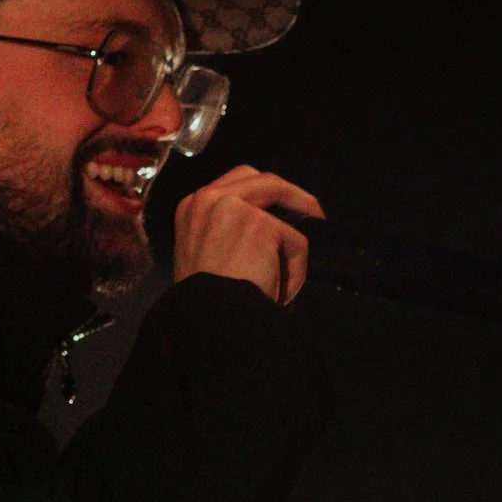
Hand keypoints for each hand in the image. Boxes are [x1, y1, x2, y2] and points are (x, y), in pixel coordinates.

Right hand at [173, 166, 324, 304]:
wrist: (209, 322)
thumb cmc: (207, 302)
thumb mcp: (204, 256)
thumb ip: (226, 233)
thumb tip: (270, 231)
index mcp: (191, 208)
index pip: (234, 184)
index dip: (264, 195)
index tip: (281, 210)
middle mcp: (207, 198)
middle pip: (261, 179)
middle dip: (290, 194)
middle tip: (311, 214)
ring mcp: (233, 206)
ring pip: (282, 198)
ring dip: (298, 224)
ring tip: (305, 251)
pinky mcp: (260, 224)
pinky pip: (296, 241)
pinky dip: (296, 269)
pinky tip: (282, 291)